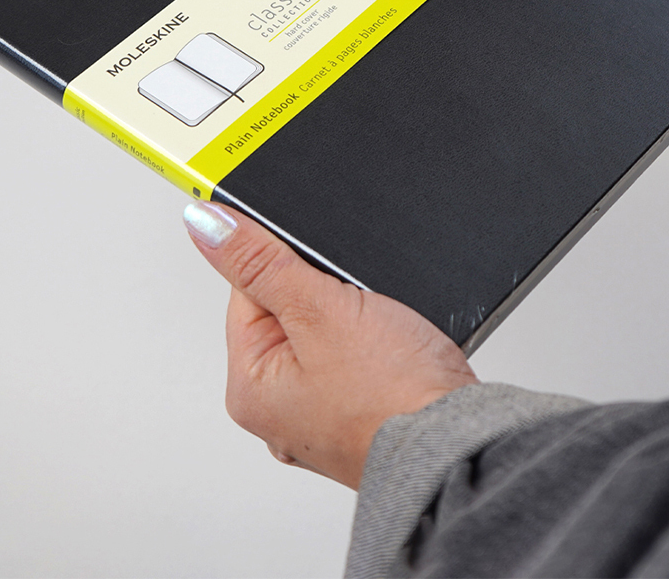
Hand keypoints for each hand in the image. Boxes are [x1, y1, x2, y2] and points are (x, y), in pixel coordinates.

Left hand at [182, 200, 477, 488]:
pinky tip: (394, 350)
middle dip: (328, 293)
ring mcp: (320, 414)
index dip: (290, 266)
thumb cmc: (395, 396)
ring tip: (382, 334)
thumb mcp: (318, 309)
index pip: (248, 289)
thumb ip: (259, 262)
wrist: (463, 444)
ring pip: (328, 329)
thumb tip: (205, 224)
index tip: (324, 274)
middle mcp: (278, 409)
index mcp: (249, 388)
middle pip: (289, 308)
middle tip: (361, 311)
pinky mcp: (359, 412)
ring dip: (356, 317)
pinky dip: (376, 343)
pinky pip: (356, 356)